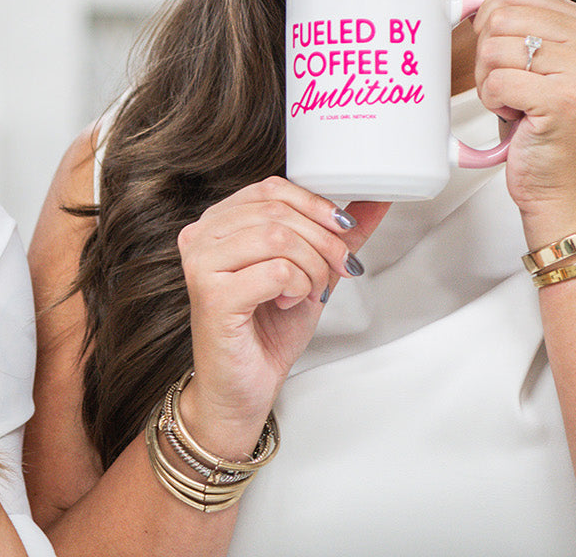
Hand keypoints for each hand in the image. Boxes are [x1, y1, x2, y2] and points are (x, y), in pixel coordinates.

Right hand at [176, 178, 387, 453]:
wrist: (244, 387)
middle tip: (339, 269)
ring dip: (312, 267)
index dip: (315, 205)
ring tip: (310, 291)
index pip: (270, 189)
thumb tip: (374, 200)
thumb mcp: (310, 272)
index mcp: (218, 223)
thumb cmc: (267, 331)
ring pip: (278, 238)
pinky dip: (297, 287)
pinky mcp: (212, 295)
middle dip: (323, 242)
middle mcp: (201, 237)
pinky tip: (288, 303)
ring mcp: (202, 264)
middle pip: (278, 211)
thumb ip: (334, 235)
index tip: (344, 230)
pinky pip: (275, 271)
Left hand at [463, 0, 575, 238]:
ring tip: (515, 103)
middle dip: (487, 57)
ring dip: (489, 83)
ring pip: (494, 49)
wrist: (560, 187)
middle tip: (509, 87)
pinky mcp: (565, 98)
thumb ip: (501, 17)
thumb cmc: (539, 126)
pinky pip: (496, 82)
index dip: (491, 27)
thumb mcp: (521, 64)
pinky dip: (493, 103)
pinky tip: (518, 117)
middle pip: (499, 17)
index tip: (509, 59)